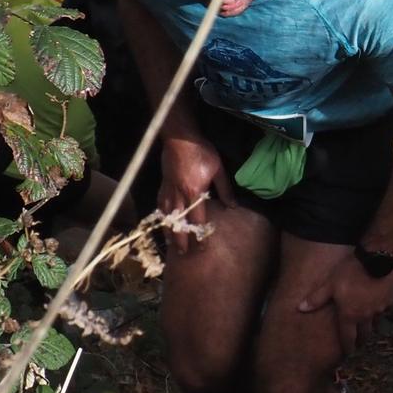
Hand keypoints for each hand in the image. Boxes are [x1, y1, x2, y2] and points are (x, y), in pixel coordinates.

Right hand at [159, 132, 235, 252]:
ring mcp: (168, 190)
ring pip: (167, 216)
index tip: (201, 246)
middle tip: (183, 254)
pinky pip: (160, 205)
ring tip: (170, 244)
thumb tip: (232, 206)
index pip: (197, 218)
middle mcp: (179, 194)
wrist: (180, 137)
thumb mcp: (218, 169)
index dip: (199, 234)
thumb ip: (225, 189)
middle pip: (179, 222)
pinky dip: (161, 216)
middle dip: (181, 239)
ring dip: (169, 231)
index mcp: (194, 191)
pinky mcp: (162, 184)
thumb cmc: (201, 152)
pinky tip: (162, 222)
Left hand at [296, 255, 392, 354]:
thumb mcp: (329, 284)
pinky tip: (377, 303)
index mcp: (350, 315)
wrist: (376, 259)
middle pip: (364, 334)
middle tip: (358, 342)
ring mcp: (380, 309)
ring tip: (367, 324)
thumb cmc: (349, 273)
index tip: (348, 353)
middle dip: (360, 339)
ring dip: (370, 325)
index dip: (348, 347)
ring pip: (375, 322)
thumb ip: (317, 299)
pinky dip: (379, 309)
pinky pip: (384, 309)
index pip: (348, 338)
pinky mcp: (391, 300)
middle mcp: (366, 316)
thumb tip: (300, 309)